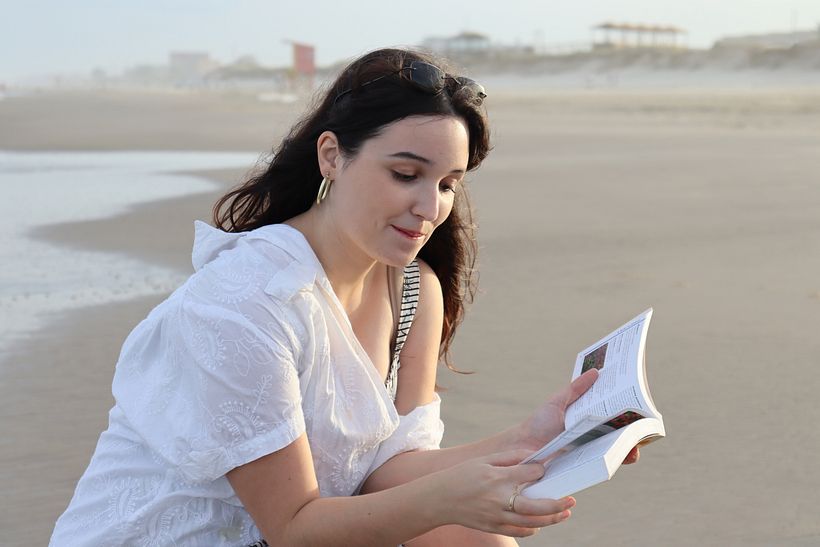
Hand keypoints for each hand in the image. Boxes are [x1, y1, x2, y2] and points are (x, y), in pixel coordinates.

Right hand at [431, 450, 575, 537]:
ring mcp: (497, 516)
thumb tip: (532, 456)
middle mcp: (500, 498)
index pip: (530, 474)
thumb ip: (509, 457)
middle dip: (558, 503)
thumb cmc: (461, 476)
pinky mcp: (493, 526)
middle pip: (537, 505)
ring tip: (564, 513)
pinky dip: (533, 529)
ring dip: (552, 519)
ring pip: (532, 522)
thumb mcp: (484, 460)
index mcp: (498, 477)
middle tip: (571, 500)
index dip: (542, 470)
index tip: (547, 468)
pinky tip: (540, 523)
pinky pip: (519, 531)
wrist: (439, 499)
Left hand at [514, 368, 639, 463]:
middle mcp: (593, 437)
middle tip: (643, 426)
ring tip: (634, 444)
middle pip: (620, 435)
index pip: (615, 417)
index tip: (640, 407)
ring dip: (629, 448)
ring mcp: (590, 452)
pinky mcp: (584, 466)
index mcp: (589, 420)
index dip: (629, 414)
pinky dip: (613, 461)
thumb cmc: (539, 423)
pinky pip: (603, 465)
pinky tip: (619, 457)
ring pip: (616, 451)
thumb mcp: (558, 402)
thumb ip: (575, 389)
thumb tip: (596, 371)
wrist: (522, 447)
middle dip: (635, 431)